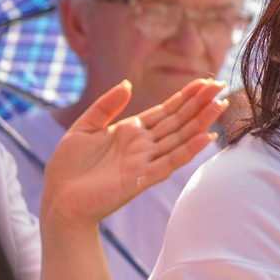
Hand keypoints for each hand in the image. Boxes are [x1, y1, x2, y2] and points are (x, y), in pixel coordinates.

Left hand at [39, 79, 225, 230]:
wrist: (58, 198)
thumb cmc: (68, 166)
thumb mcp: (84, 127)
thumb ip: (106, 105)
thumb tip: (127, 83)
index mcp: (132, 131)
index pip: (166, 110)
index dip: (186, 96)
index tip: (205, 82)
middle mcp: (144, 145)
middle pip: (179, 121)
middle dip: (200, 103)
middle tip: (221, 85)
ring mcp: (146, 161)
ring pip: (180, 138)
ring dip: (201, 122)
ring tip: (220, 105)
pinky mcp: (143, 178)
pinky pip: (171, 162)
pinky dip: (189, 150)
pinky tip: (206, 137)